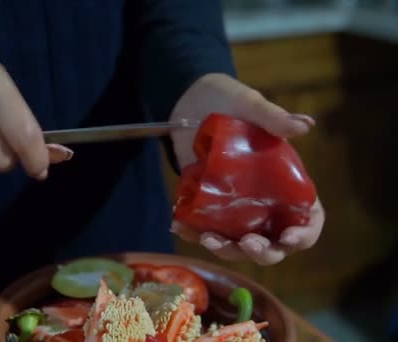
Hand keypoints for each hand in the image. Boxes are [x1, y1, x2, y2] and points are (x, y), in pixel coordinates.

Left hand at [168, 73, 324, 264]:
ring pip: (237, 242)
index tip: (289, 238)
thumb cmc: (228, 99)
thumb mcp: (250, 105)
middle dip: (262, 251)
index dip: (303, 234)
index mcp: (285, 182)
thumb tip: (304, 126)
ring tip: (208, 239)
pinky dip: (191, 232)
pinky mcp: (206, 203)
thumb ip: (273, 118)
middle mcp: (263, 200)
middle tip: (247, 243)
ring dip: (225, 249)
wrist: (189, 98)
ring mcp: (234, 206)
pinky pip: (203, 227)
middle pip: (272, 242)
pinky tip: (178, 226)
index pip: (307, 218)